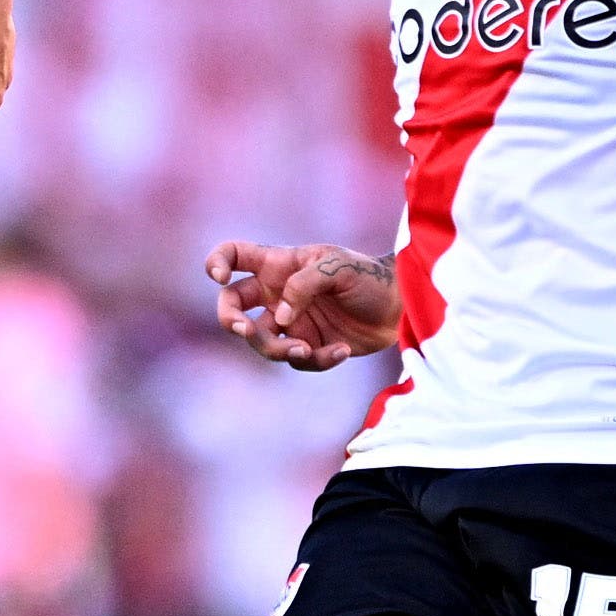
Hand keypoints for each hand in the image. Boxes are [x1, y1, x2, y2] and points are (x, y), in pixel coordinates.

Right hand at [206, 240, 399, 370]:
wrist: (399, 305)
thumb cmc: (367, 276)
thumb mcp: (337, 267)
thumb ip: (303, 285)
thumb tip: (279, 319)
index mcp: (278, 264)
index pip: (234, 256)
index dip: (216, 262)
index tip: (219, 277)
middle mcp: (277, 293)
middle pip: (232, 305)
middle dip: (229, 320)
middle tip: (244, 329)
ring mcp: (290, 322)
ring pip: (262, 341)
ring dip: (277, 349)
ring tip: (305, 349)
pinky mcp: (308, 345)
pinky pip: (298, 360)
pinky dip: (317, 359)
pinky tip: (341, 351)